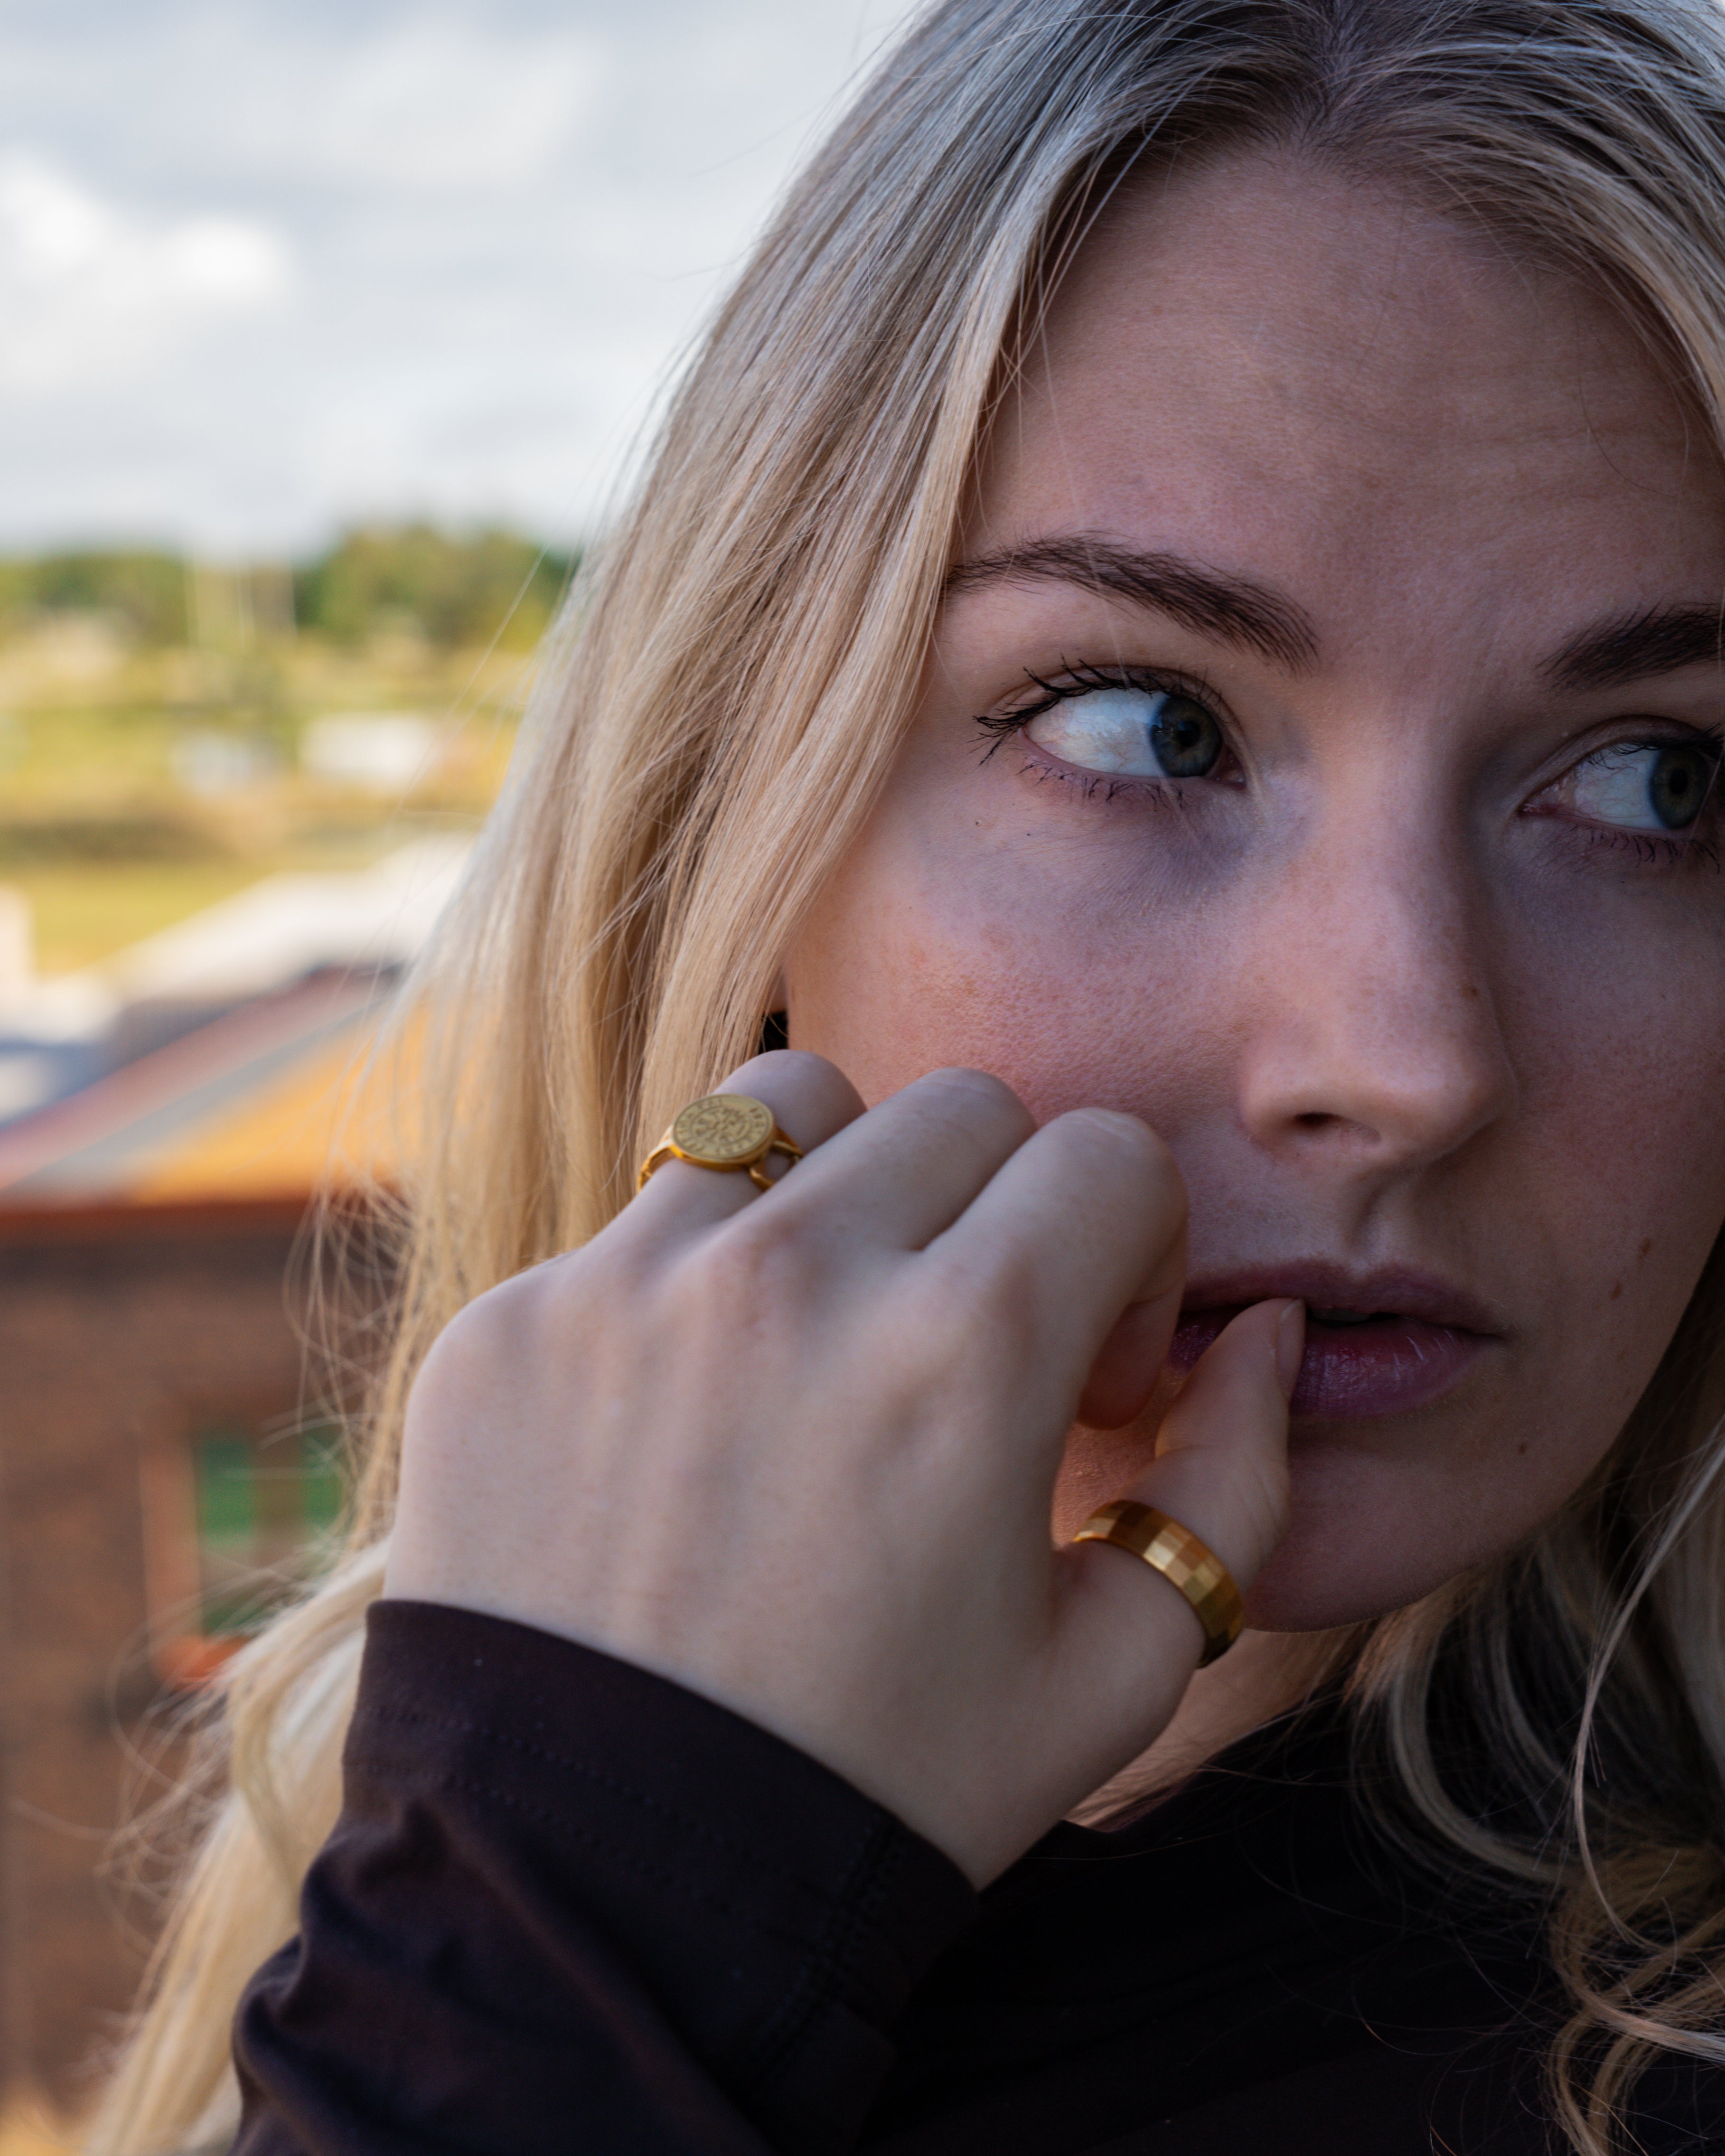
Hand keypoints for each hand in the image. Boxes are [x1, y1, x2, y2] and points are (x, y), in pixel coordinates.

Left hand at [385, 1052, 1300, 1884]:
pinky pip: (640, 1222)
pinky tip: (692, 1424)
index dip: (1132, 1252)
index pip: (1106, 1152)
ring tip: (833, 1327)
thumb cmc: (886, 1791)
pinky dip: (696, 1285)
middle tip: (973, 1347)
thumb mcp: (1122, 1666)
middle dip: (1005, 1210)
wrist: (605, 1899)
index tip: (1091, 1364)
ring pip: (785, 1106)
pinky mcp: (513, 1325)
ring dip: (845, 1188)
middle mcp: (793, 1275)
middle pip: (959, 1110)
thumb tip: (1257, 1331)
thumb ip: (1234, 1475)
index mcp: (968, 1346)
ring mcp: (628, 1285)